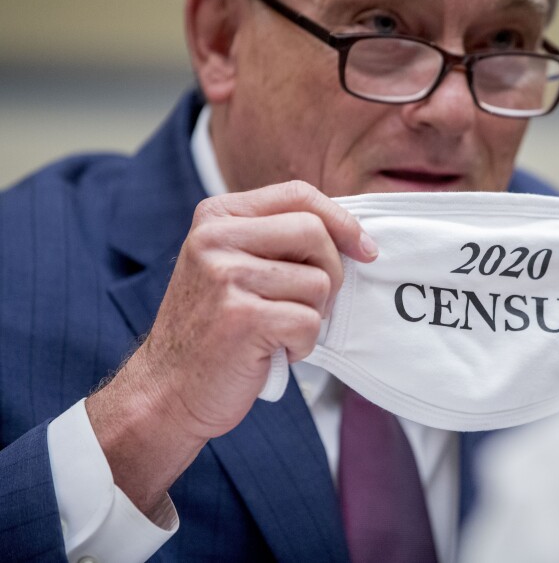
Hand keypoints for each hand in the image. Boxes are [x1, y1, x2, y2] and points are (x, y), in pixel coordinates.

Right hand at [86, 180, 376, 513]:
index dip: (342, 220)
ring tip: (278, 330)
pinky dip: (302, 344)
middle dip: (332, 272)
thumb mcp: (232, 265)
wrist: (167, 389)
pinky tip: (273, 351)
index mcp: (217, 216)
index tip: (364, 248)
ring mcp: (226, 276)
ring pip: (318, 282)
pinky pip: (309, 322)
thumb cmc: (214, 329)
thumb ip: (276, 239)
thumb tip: (351, 233)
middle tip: (312, 304)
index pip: (298, 194)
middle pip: (314, 232)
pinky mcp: (242, 317)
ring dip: (312, 316)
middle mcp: (216, 238)